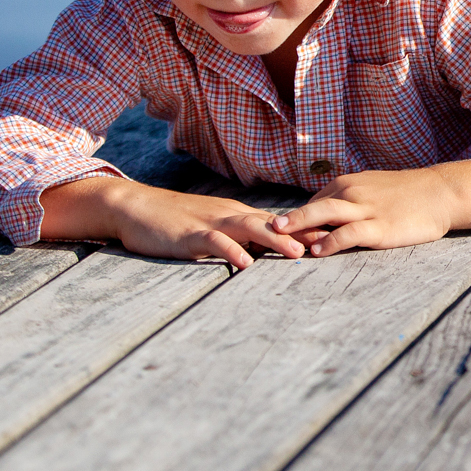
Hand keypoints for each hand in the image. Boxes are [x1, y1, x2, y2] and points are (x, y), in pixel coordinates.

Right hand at [40, 177, 305, 271]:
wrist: (135, 207)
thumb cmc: (175, 221)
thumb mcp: (212, 228)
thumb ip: (238, 237)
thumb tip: (266, 251)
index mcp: (238, 215)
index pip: (278, 223)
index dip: (306, 231)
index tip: (335, 238)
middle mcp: (230, 216)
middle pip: (272, 223)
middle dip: (301, 235)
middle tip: (330, 245)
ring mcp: (210, 223)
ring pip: (248, 229)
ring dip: (274, 241)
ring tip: (297, 254)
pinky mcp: (189, 235)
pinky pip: (213, 242)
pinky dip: (230, 251)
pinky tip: (244, 263)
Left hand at [269, 158, 470, 256]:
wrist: (441, 191)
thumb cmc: (407, 193)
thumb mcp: (372, 189)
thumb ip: (347, 201)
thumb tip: (322, 219)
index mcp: (347, 184)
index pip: (311, 204)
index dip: (292, 221)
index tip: (272, 239)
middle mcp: (352, 193)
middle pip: (311, 207)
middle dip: (285, 221)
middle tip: (260, 232)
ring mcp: (366, 209)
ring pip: (325, 215)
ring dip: (301, 227)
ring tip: (279, 239)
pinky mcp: (380, 227)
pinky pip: (350, 233)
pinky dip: (332, 241)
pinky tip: (319, 251)